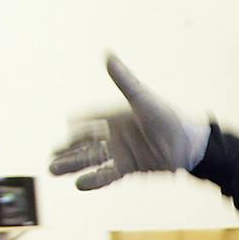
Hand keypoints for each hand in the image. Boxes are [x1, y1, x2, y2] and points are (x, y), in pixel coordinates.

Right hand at [48, 54, 209, 189]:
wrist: (188, 145)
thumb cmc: (167, 117)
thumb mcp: (142, 99)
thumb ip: (123, 81)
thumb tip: (107, 54)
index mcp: (116, 115)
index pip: (91, 119)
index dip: (79, 123)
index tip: (66, 123)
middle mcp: (116, 134)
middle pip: (86, 142)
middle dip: (68, 149)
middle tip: (50, 156)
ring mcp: (121, 152)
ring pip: (91, 159)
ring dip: (73, 165)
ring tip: (52, 170)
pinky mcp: (129, 167)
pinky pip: (107, 174)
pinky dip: (94, 180)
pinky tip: (79, 185)